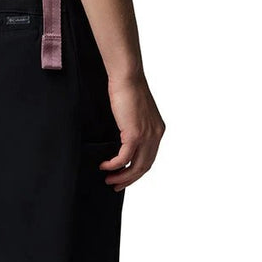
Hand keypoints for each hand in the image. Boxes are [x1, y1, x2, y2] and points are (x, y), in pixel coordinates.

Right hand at [98, 74, 165, 191]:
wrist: (127, 76)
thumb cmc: (127, 88)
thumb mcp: (134, 111)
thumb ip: (133, 126)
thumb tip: (122, 138)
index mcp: (158, 130)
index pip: (149, 158)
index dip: (136, 170)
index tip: (124, 176)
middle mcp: (156, 135)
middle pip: (144, 167)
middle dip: (129, 179)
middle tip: (115, 185)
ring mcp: (146, 136)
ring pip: (136, 166)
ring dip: (122, 177)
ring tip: (109, 180)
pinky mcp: (134, 134)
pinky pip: (123, 158)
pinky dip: (113, 165)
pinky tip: (104, 165)